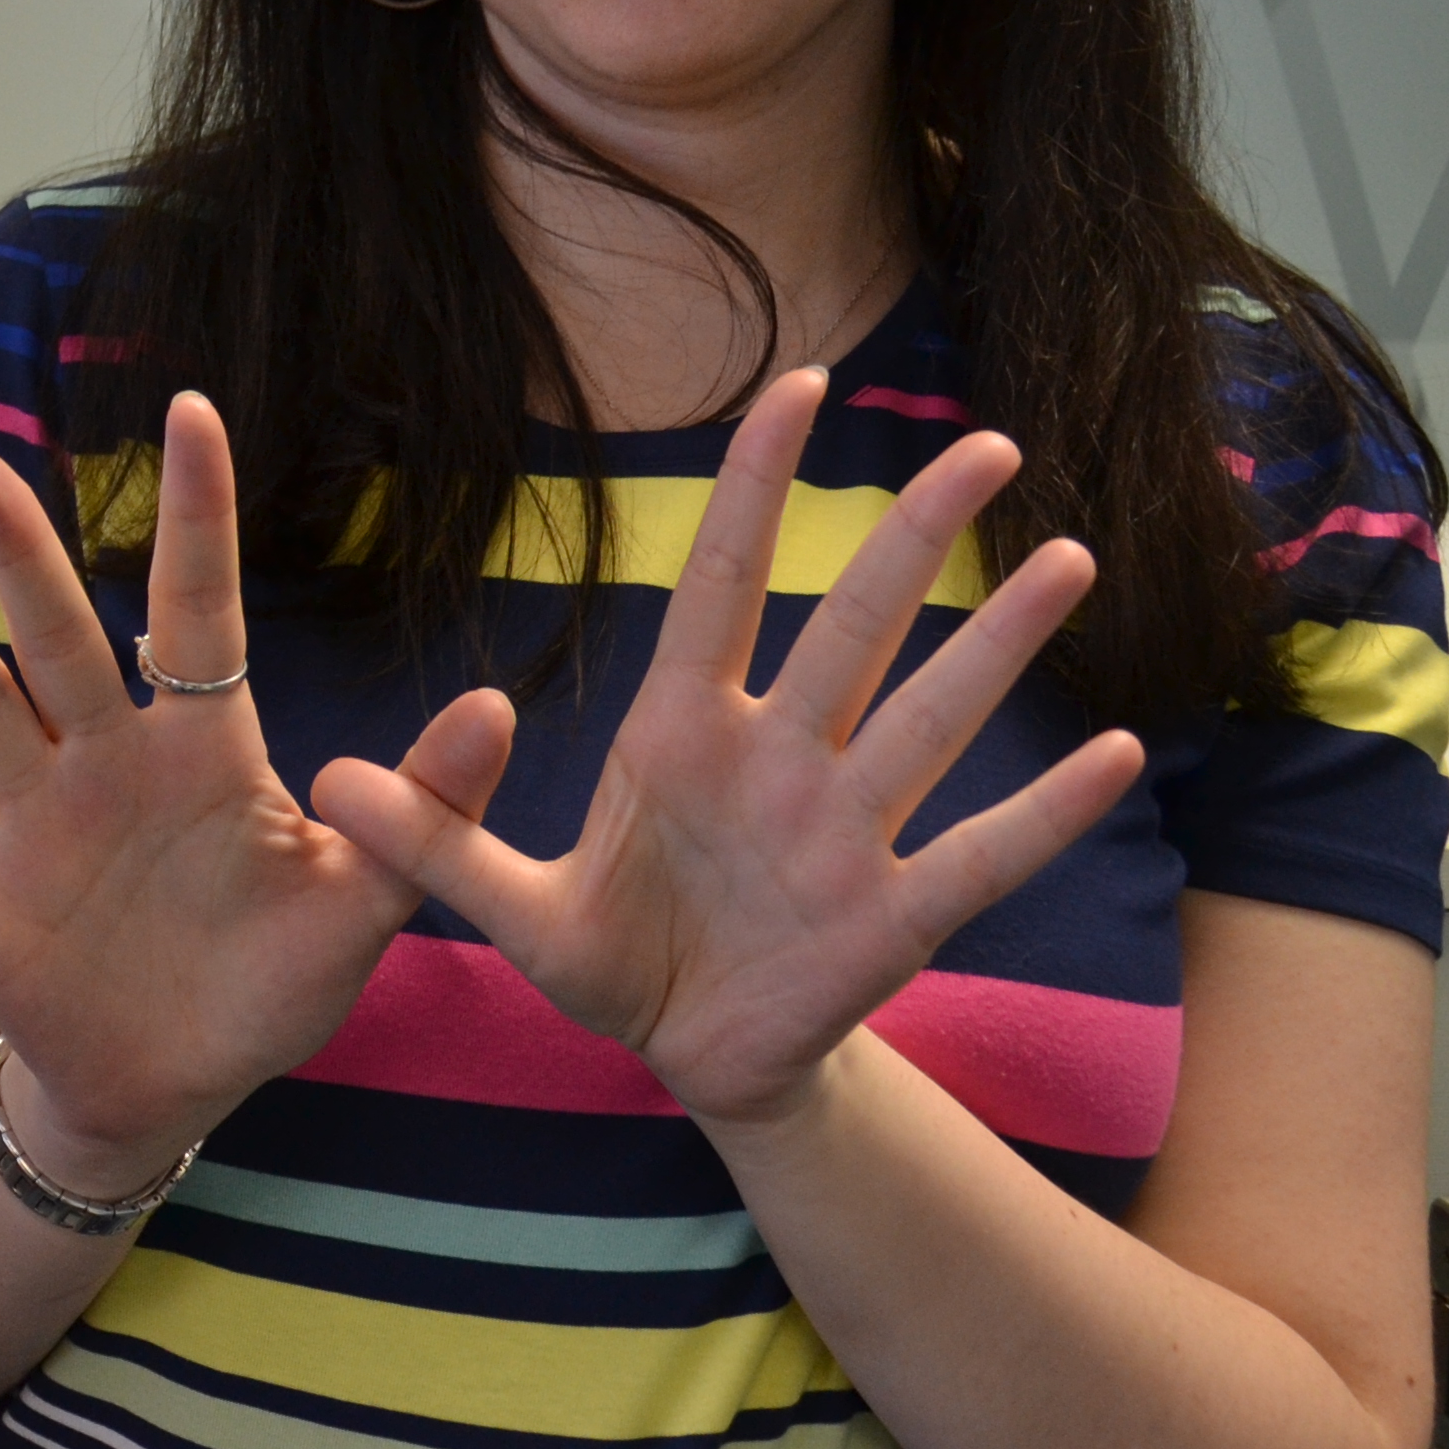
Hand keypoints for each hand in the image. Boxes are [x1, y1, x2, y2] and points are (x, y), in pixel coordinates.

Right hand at [0, 397, 415, 1184]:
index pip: (198, 611)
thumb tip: (499, 706)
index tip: (190, 411)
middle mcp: (106, 765)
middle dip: (21, 550)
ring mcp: (31, 825)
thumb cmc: (269, 984)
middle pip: (60, 638)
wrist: (174, 1088)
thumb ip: (420, 806)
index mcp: (205, 754)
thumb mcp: (365, 902)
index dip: (196, 516)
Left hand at [309, 370, 1144, 1126]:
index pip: (724, 586)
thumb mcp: (510, 911)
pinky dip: (1044, 810)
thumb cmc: (612, 961)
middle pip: (851, 628)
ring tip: (1067, 557)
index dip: (756, 491)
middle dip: (911, 539)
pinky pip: (979, 852)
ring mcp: (845, 835)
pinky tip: (1121, 750)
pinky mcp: (892, 919)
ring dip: (998, 645)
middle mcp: (778, 762)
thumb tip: (327, 779)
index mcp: (681, 737)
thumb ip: (435, 843)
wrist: (687, 1060)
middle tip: (982, 442)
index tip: (797, 387)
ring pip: (930, 717)